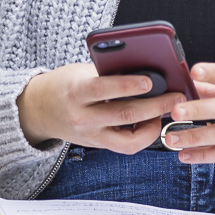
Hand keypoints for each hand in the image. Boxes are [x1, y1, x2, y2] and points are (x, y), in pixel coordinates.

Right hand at [17, 64, 180, 153]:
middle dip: (156, 105)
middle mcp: (83, 117)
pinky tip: (152, 121)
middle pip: (125, 114)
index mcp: (76, 91)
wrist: (39, 110)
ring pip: (129, 138)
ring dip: (154, 123)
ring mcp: (90, 135)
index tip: (151, 81)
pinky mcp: (97, 145)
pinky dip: (143, 134)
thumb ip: (109, 73)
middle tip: (176, 96)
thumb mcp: (81, 72)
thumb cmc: (65, 85)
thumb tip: (147, 69)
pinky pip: (126, 145)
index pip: (105, 88)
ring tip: (167, 109)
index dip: (130, 85)